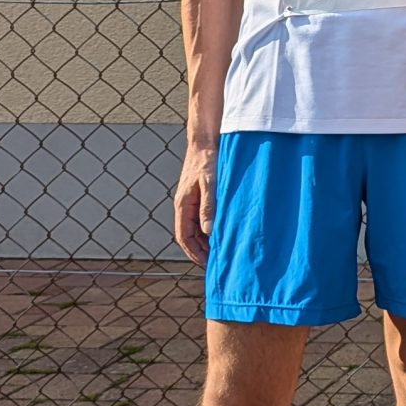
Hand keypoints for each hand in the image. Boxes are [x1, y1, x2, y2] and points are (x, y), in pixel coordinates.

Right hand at [172, 142, 217, 264]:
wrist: (207, 140)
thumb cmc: (208, 159)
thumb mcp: (210, 183)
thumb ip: (208, 206)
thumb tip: (208, 231)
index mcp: (183, 205)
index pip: (183, 237)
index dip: (193, 252)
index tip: (206, 264)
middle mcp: (185, 206)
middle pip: (189, 236)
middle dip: (200, 251)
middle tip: (216, 264)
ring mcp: (192, 202)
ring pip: (196, 229)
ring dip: (205, 242)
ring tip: (220, 253)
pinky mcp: (200, 197)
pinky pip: (202, 219)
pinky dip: (210, 230)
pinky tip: (222, 234)